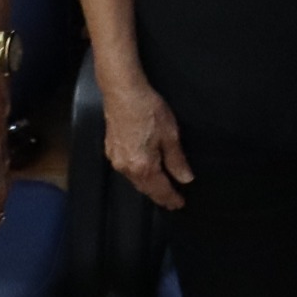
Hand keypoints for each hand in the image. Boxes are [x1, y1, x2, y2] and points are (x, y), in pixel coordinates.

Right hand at [101, 66, 194, 211]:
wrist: (123, 92)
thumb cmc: (148, 110)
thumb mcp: (170, 134)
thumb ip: (177, 160)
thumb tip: (185, 178)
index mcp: (143, 166)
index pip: (160, 189)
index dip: (171, 198)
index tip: (179, 204)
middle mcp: (126, 168)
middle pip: (145, 189)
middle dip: (159, 196)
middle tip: (171, 202)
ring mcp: (116, 160)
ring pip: (135, 181)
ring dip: (148, 187)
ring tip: (160, 190)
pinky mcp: (111, 151)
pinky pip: (127, 171)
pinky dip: (138, 176)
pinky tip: (144, 173)